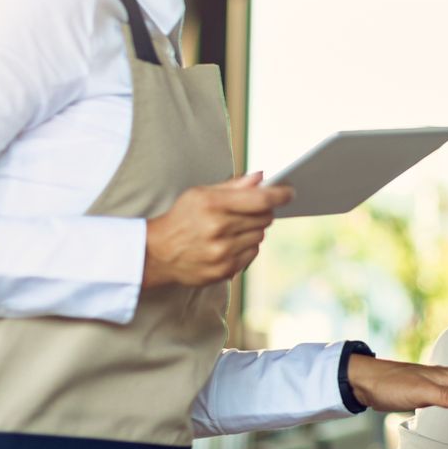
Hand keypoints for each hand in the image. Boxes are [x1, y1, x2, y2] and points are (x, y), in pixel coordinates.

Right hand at [143, 174, 292, 288]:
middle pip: (265, 218)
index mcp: (213, 205)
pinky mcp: (225, 270)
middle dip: (263, 211)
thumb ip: (233, 186)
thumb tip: (262, 178)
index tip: (290, 192)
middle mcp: (219, 230)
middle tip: (251, 209)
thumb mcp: (200, 194)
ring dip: (254, 230)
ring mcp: (222, 253)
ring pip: (260, 236)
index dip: (281, 194)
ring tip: (233, 228)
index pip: (261, 199)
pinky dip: (246, 247)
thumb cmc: (181, 218)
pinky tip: (229, 243)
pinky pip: (252, 254)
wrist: (157, 253)